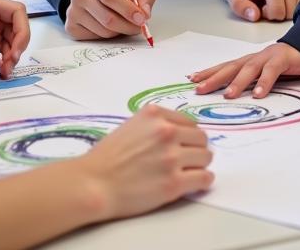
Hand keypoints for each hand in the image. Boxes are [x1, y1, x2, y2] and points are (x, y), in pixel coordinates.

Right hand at [65, 0, 156, 39]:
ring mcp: (73, 10)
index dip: (127, 9)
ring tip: (123, 21)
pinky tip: (109, 25)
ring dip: (120, 31)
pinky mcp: (70, 26)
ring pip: (103, 31)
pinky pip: (95, 39)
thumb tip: (145, 13)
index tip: (142, 18)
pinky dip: (107, 37)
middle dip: (128, 26)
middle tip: (139, 26)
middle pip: (107, 18)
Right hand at [80, 106, 212, 219]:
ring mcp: (171, 157)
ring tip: (188, 172)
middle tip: (188, 160)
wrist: (94, 184)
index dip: (188, 136)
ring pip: (206, 157)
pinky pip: (204, 179)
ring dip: (199, 165)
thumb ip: (156, 125)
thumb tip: (180, 133)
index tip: (184, 145)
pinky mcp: (174, 183)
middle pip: (201, 138)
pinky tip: (195, 183)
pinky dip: (203, 181)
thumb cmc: (107, 158)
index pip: (190, 122)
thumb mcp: (132, 126)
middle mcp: (166, 131)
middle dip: (196, 149)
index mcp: (155, 114)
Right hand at [189, 42, 299, 98]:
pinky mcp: (244, 60)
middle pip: (248, 66)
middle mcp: (263, 54)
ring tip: (198, 85)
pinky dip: (210, 70)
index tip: (258, 95)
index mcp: (281, 56)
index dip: (265, 80)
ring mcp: (252, 56)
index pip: (273, 68)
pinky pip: (226, 65)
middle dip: (236, 81)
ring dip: (215, 76)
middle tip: (226, 96)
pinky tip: (196, 76)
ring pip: (232, 65)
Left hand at [225, 0, 299, 21]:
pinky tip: (293, 3)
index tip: (262, 8)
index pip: (277, 12)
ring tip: (280, 4)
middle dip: (279, 15)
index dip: (267, 14)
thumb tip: (254, 15)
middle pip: (290, 12)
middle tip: (271, 6)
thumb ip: (240, 6)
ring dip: (290, 12)